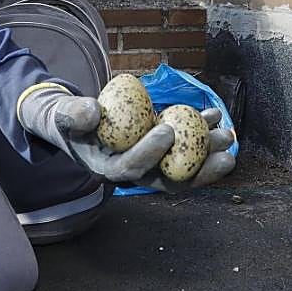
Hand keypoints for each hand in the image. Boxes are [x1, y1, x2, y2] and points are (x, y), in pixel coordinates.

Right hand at [17, 89, 236, 191]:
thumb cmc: (67, 119)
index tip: (167, 130)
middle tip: (225, 155)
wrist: (74, 122)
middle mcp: (133, 173)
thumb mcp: (62, 115)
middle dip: (201, 170)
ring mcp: (148, 163)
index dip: (152, 153)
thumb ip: (73, 114)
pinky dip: (199, 131)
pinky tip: (214, 115)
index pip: (133, 168)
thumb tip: (91, 112)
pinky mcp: (157, 150)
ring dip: (207, 151)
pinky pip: (182, 146)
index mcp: (108, 170)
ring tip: (229, 134)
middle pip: (169, 178)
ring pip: (182, 164)